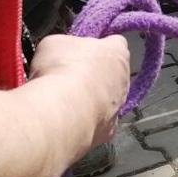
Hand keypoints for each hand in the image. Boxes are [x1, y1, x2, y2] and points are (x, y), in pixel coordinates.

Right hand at [29, 33, 130, 152]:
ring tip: (65, 104)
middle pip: (112, 75)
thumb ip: (64, 46)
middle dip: (94, 76)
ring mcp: (119, 109)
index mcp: (117, 52)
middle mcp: (124, 80)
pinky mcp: (107, 133)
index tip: (83, 52)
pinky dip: (85, 123)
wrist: (61, 113)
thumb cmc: (60, 70)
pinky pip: (97, 124)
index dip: (99, 46)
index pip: (116, 43)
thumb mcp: (53, 44)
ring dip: (91, 102)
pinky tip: (68, 123)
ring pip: (107, 102)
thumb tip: (62, 53)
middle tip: (69, 79)